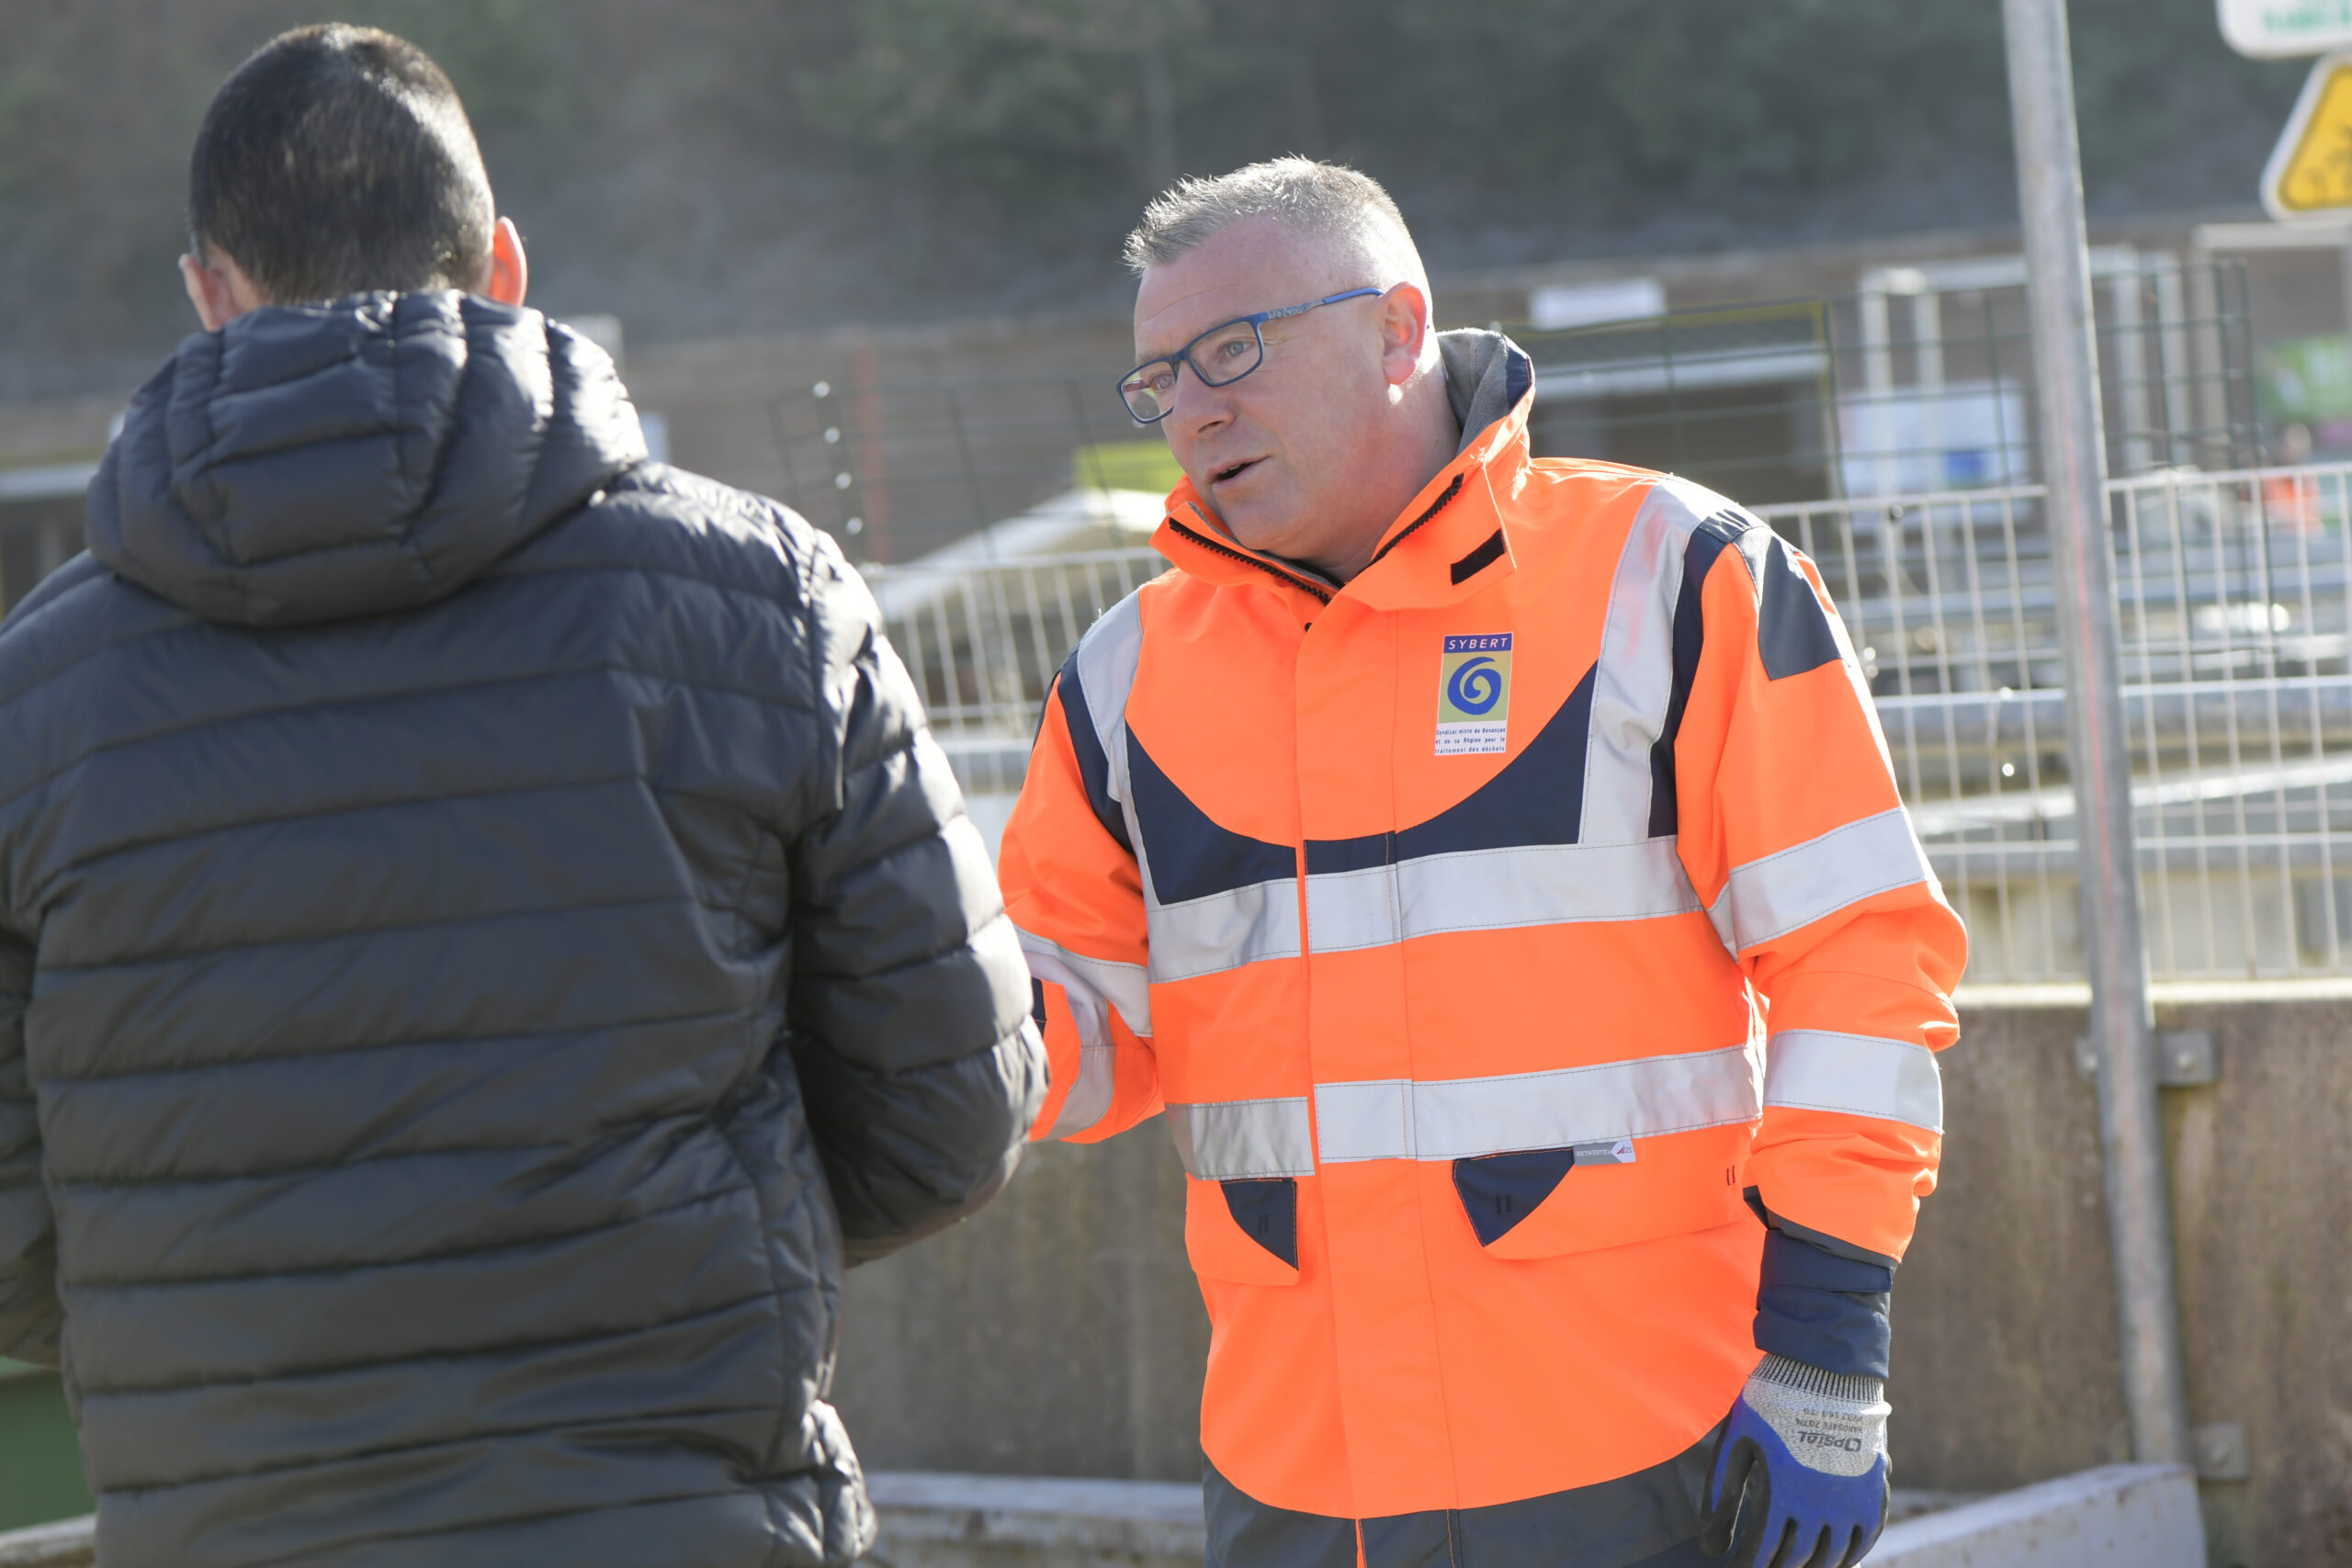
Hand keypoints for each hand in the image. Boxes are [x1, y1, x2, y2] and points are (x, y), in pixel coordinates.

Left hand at [1698, 1354, 1889, 1567]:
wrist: (1823, 1372)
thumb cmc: (1771, 1404)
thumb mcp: (1737, 1442)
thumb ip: (1721, 1493)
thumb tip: (1709, 1543)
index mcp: (1779, 1495)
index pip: (1761, 1551)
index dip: (1747, 1564)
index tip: (1737, 1566)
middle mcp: (1817, 1506)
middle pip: (1796, 1558)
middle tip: (1765, 1567)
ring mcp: (1849, 1501)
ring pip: (1832, 1556)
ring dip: (1812, 1567)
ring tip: (1795, 1566)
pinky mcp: (1872, 1491)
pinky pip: (1864, 1538)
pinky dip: (1850, 1555)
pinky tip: (1837, 1559)